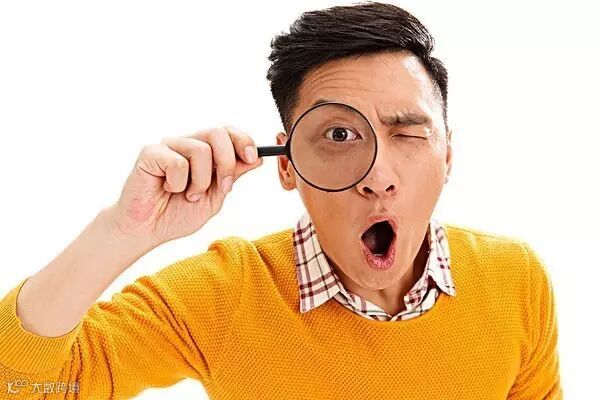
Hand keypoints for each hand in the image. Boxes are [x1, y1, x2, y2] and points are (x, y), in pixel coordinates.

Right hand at [106, 126, 262, 245]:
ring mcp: (169, 146)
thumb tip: (256, 158)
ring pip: (200, 149)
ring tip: (189, 195)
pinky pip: (177, 162)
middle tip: (222, 187)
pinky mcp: (150, 153)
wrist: (148, 231)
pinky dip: (178, 183)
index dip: (243, 141)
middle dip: (227, 162)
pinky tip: (168, 189)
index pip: (227, 133)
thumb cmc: (177, 214)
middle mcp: (187, 144)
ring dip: (200, 181)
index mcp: (205, 152)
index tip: (252, 158)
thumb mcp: (214, 197)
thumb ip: (232, 176)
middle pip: (217, 133)